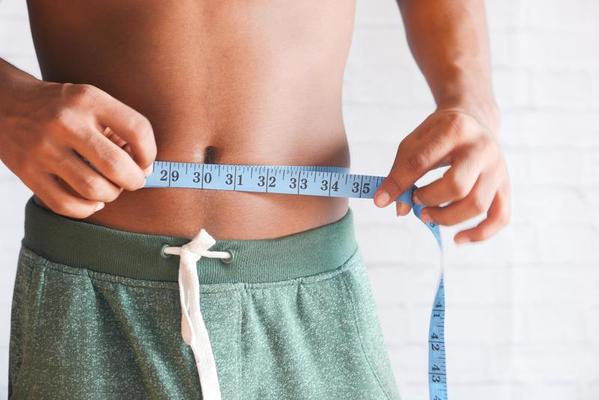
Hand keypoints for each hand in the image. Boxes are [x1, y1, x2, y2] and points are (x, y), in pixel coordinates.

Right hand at [0, 81, 155, 217]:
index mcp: (87, 99)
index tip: (145, 161)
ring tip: (110, 187)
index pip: (137, 130)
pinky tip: (92, 200)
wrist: (4, 103)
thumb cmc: (62, 107)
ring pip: (94, 189)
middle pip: (117, 166)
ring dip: (111, 195)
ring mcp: (43, 149)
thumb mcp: (90, 101)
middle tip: (133, 180)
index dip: (149, 153)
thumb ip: (119, 128)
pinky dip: (87, 209)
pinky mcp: (27, 172)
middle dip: (135, 180)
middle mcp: (65, 122)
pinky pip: (66, 205)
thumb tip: (144, 168)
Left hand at [373, 108, 510, 244]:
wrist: (474, 119)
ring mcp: (498, 168)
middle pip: (456, 187)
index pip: (421, 162)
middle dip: (429, 200)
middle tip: (415, 201)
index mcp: (454, 129)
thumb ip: (401, 173)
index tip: (381, 200)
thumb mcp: (414, 143)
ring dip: (447, 218)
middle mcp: (481, 148)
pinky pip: (500, 217)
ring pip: (477, 205)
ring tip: (427, 214)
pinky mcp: (505, 185)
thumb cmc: (438, 135)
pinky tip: (457, 239)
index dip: (398, 184)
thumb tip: (398, 209)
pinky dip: (480, 234)